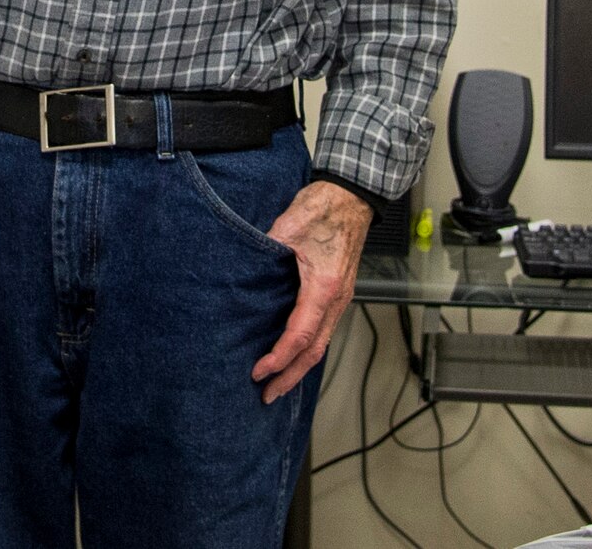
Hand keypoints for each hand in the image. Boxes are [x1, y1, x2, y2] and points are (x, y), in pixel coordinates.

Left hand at [251, 180, 372, 402]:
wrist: (352, 196)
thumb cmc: (324, 209)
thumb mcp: (289, 225)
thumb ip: (265, 248)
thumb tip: (240, 265)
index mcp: (323, 287)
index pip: (300, 335)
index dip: (279, 357)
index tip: (259, 371)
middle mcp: (336, 299)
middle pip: (315, 351)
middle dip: (290, 377)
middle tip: (267, 396)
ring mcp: (339, 298)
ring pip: (321, 343)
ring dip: (300, 366)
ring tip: (278, 384)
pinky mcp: (336, 293)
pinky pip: (323, 329)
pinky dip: (308, 349)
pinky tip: (293, 354)